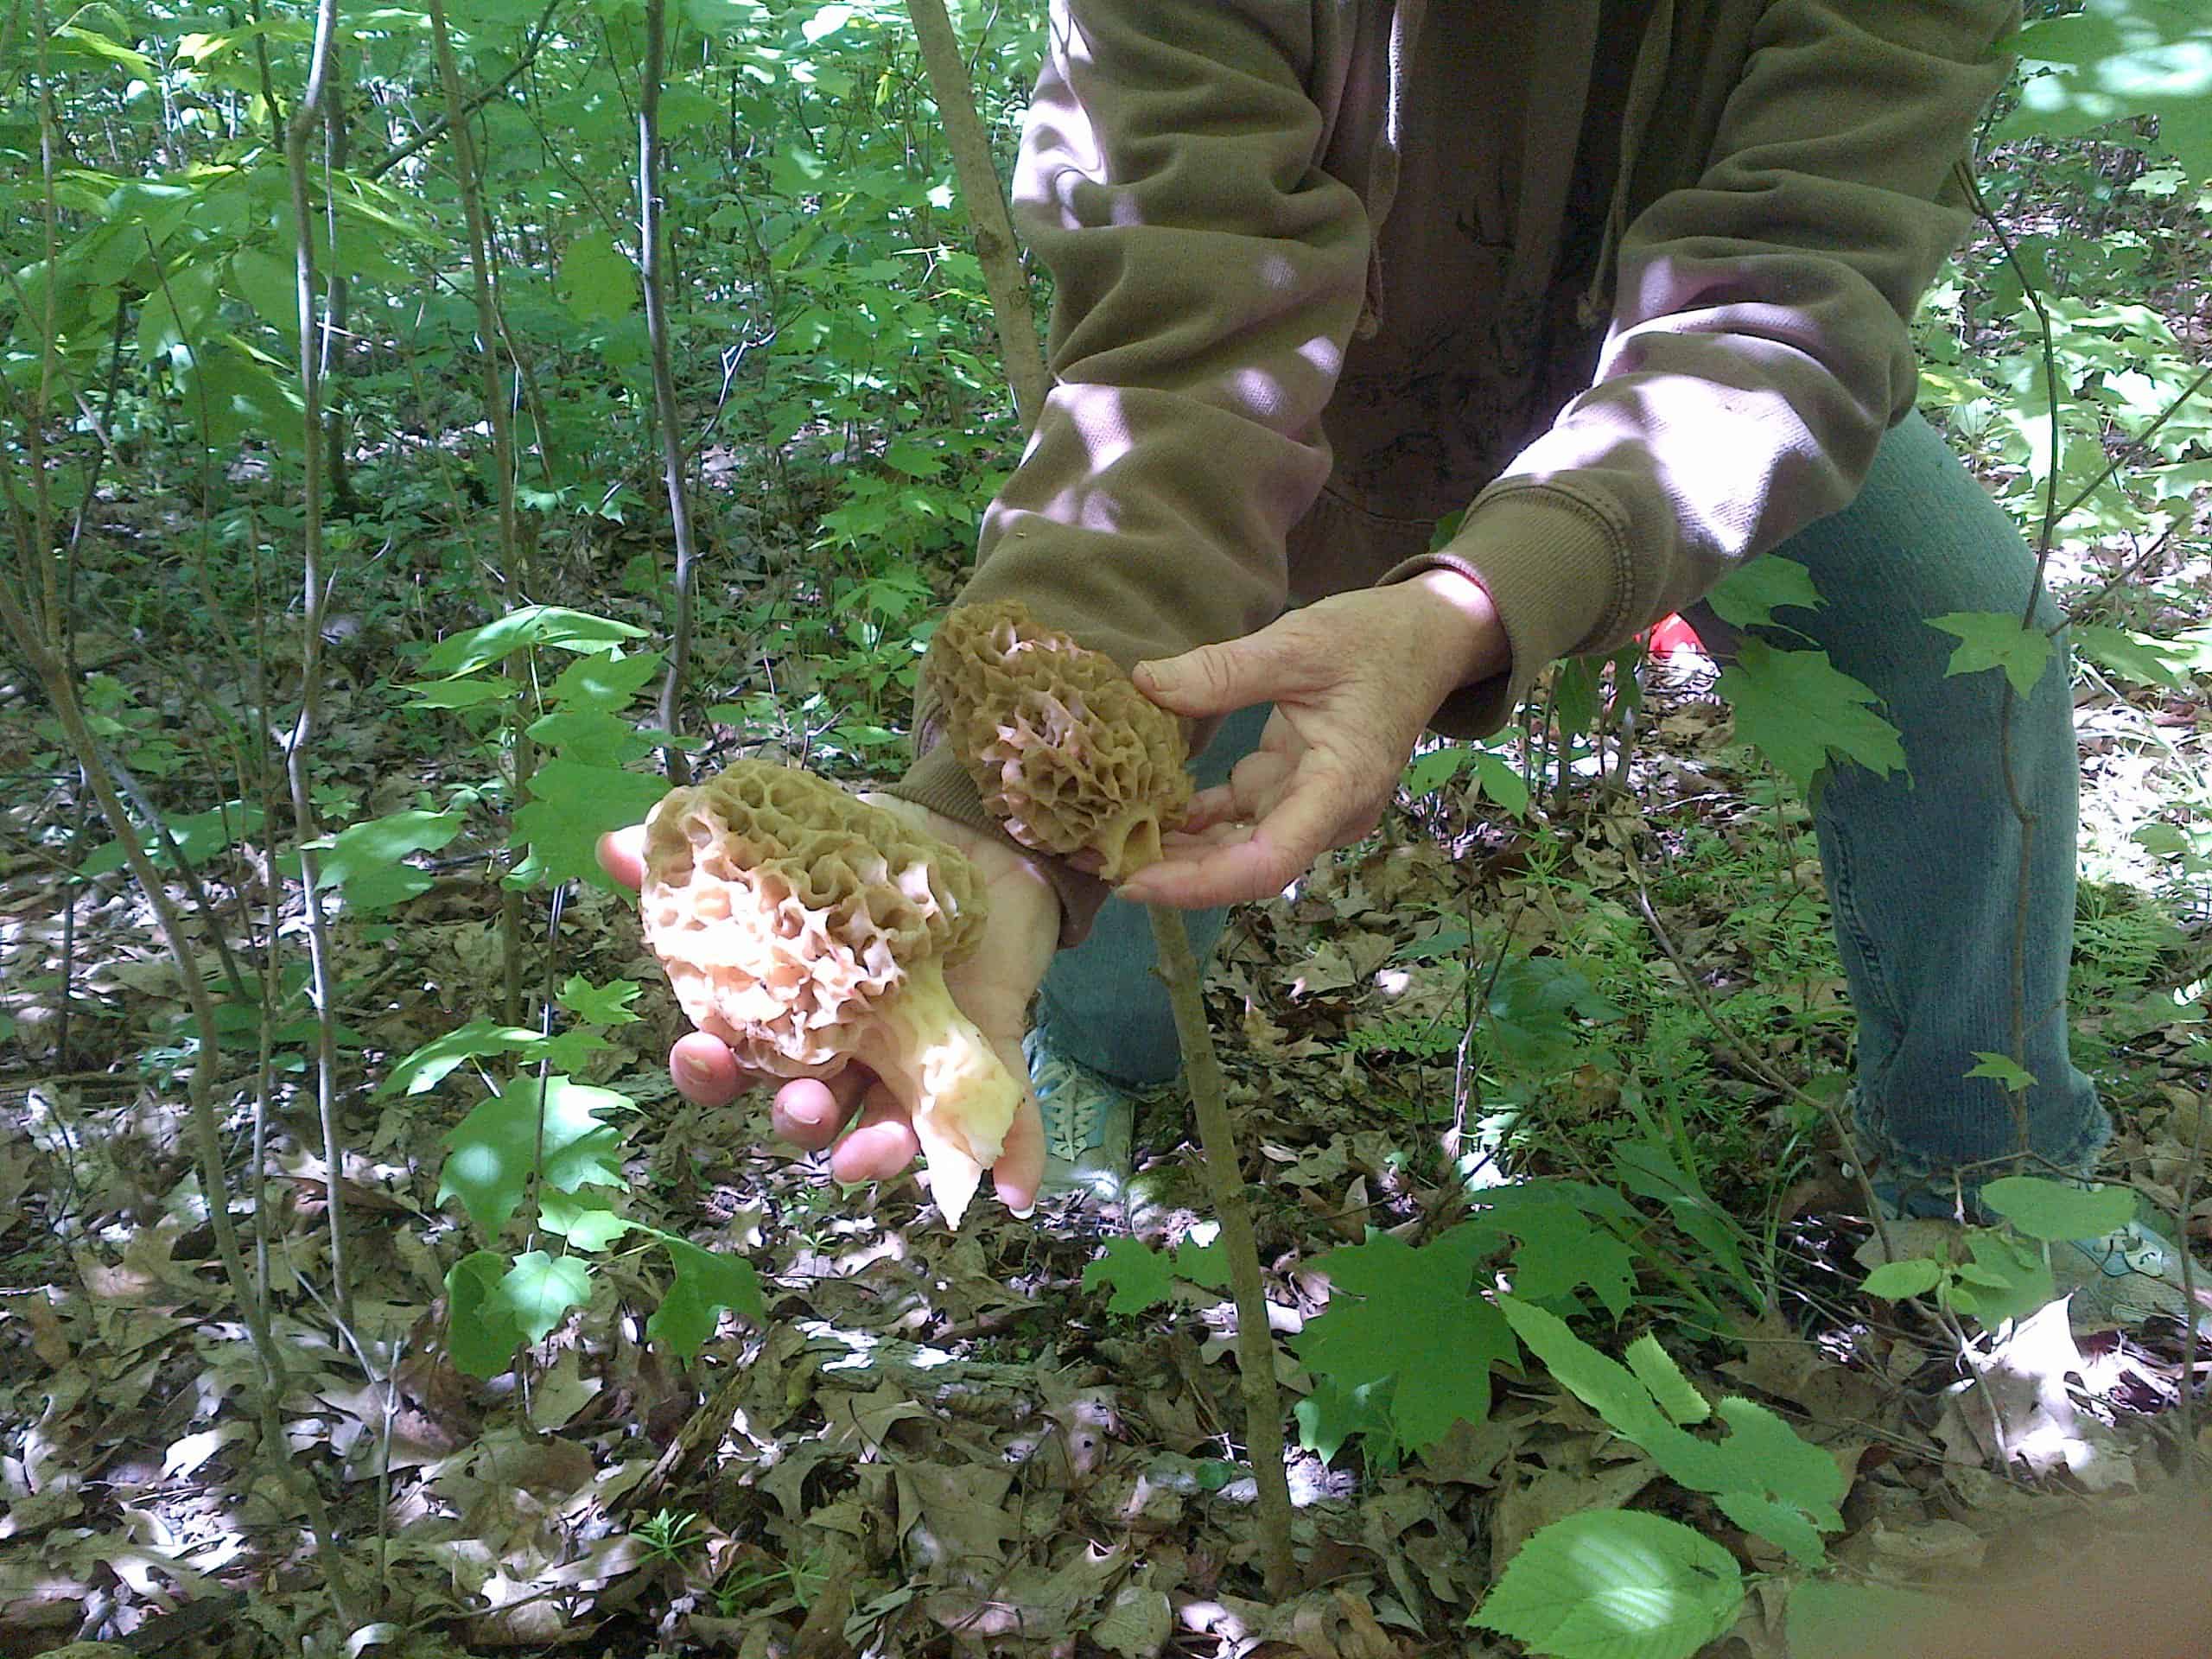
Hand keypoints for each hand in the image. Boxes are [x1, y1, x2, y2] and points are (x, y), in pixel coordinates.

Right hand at [597, 795, 1060, 1211]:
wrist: (975, 835)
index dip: (714, 1071)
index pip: (738, 1062)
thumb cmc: (870, 860)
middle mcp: (849, 1052)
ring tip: (874, 1152)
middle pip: (811, 1110)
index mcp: (793, 1014)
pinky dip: (1011, 1154)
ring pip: (893, 1128)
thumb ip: (709, 854)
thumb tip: (614, 842)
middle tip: (801, 1105)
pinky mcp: (985, 1051)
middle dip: (799, 1120)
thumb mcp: (790, 848)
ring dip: (881, 1152)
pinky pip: (1000, 1117)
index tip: (703, 1051)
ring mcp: (916, 1060)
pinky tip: (1013, 1191)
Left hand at [1116, 568, 1505, 908]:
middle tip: (1093, 860)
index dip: (1199, 884)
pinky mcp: (1291, 788)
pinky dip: (1191, 820)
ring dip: (1175, 851)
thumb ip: (1223, 671)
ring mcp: (1309, 805)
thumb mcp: (1299, 644)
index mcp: (1339, 787)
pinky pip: (1236, 818)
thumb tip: (1144, 684)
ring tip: (1102, 842)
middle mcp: (1327, 813)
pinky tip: (1138, 812)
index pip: (1268, 861)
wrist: (1428, 636)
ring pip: (1235, 848)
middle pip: (1243, 866)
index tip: (1136, 880)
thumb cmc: (1375, 639)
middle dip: (1171, 873)